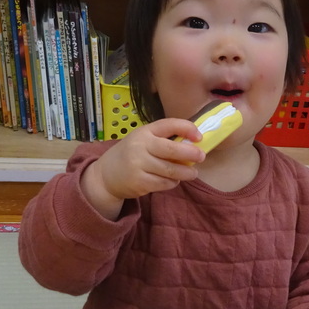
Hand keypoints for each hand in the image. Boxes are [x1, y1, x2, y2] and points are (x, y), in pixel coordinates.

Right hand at [81, 118, 205, 219]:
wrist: (106, 175)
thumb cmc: (131, 154)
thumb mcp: (143, 140)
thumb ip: (163, 140)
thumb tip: (193, 145)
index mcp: (144, 132)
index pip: (168, 125)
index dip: (187, 128)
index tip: (199, 136)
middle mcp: (140, 146)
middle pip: (172, 150)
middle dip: (191, 153)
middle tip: (201, 157)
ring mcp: (139, 165)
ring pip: (171, 170)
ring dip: (186, 172)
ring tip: (192, 173)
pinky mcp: (139, 182)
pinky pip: (164, 183)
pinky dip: (172, 183)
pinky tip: (173, 180)